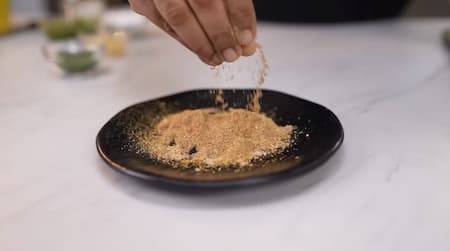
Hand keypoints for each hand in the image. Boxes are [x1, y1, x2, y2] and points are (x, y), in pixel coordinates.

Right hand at [129, 0, 257, 64]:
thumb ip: (234, 7)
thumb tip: (245, 40)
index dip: (240, 15)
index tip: (247, 38)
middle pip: (203, 3)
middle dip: (220, 34)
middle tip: (231, 54)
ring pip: (178, 17)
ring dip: (200, 43)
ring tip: (215, 58)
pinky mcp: (141, 0)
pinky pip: (163, 24)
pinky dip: (183, 40)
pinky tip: (198, 49)